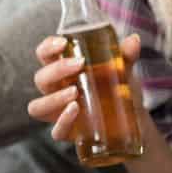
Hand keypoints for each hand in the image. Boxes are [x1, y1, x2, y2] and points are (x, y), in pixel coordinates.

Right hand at [28, 32, 145, 141]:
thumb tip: (133, 40)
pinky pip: (56, 131)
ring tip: (74, 92)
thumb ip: (125, 55)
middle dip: (56, 70)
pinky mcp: (67, 132)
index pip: (44, 54)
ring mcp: (58, 112)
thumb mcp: (123, 69)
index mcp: (62, 70)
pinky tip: (75, 110)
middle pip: (40, 78)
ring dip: (53, 98)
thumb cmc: (118, 88)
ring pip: (38, 107)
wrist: (133, 119)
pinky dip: (63, 121)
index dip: (47, 47)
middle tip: (79, 64)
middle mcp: (55, 90)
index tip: (62, 42)